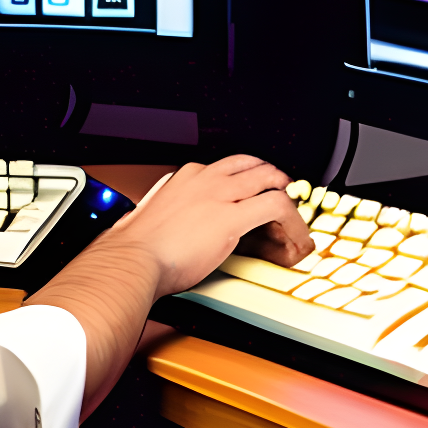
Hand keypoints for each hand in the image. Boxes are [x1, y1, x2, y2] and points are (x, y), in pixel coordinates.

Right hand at [106, 154, 314, 297]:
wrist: (132, 261)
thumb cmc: (137, 249)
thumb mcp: (155, 218)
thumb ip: (172, 215)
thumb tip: (177, 229)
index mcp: (185, 177)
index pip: (228, 167)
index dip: (247, 180)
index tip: (251, 195)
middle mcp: (205, 179)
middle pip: (253, 166)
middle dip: (273, 180)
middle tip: (284, 198)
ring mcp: (220, 195)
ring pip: (271, 181)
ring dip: (288, 200)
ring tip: (296, 220)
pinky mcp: (232, 217)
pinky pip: (277, 208)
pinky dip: (294, 223)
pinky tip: (296, 239)